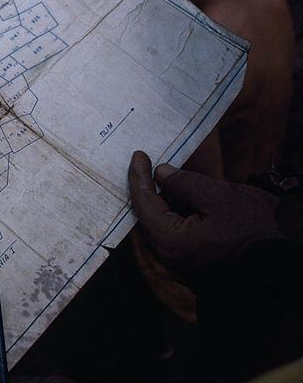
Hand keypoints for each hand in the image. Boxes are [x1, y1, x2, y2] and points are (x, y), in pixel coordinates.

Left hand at [127, 151, 282, 272]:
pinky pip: (181, 239)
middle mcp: (174, 262)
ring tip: (170, 178)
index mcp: (173, 245)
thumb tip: (160, 174)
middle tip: (147, 164)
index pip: (143, 205)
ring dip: (166, 204)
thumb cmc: (260, 228)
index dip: (138, 177)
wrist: (294, 259)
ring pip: (166, 229)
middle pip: (151, 219)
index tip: (138, 155)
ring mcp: (187, 270)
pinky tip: (186, 200)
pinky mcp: (201, 271)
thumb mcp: (219, 196)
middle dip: (149, 190)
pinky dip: (180, 218)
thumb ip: (183, 184)